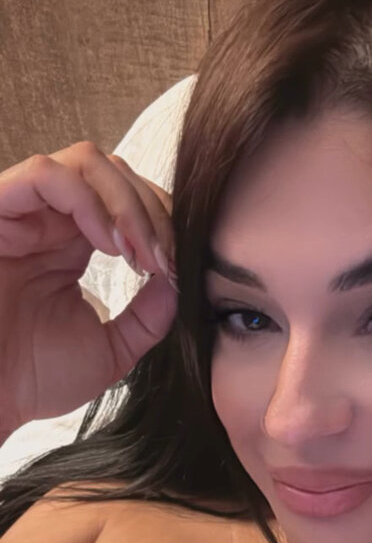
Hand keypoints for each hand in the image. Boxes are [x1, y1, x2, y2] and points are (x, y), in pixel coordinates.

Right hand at [0, 141, 177, 433]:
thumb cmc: (31, 380)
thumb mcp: (109, 351)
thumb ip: (146, 318)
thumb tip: (180, 283)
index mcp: (71, 245)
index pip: (127, 201)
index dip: (161, 222)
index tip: (175, 267)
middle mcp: (47, 220)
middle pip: (113, 172)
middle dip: (152, 210)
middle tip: (163, 259)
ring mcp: (21, 213)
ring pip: (85, 162)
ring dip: (126, 203)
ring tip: (137, 253)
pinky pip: (45, 174)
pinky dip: (87, 200)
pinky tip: (107, 244)